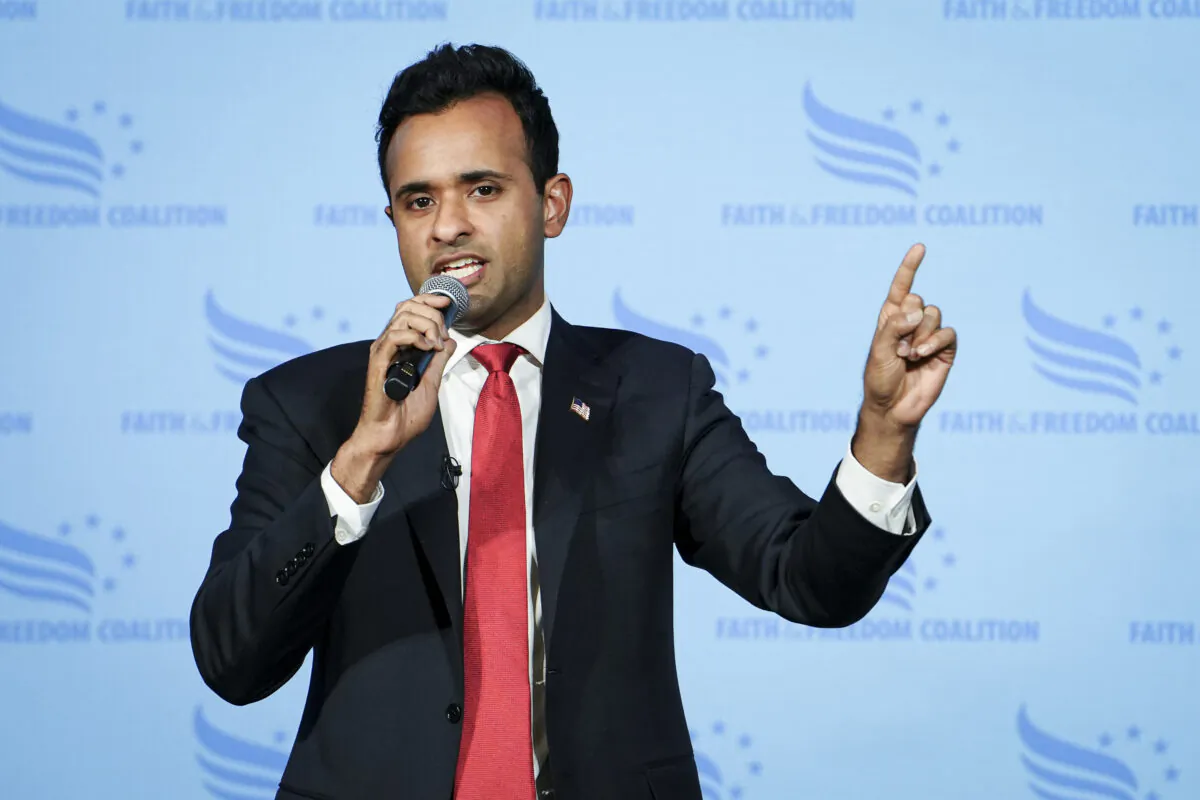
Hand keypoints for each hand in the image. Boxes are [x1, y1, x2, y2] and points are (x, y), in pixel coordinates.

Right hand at [331, 294, 456, 501]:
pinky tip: (427, 348)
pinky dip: (414, 336)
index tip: (448, 303)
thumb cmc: (406, 416)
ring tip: (436, 344)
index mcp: (401, 347)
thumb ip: (438, 361)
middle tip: (443, 334)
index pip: (411, 309)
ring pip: (402, 316)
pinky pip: (394, 336)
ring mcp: (383, 352)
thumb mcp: (431, 383)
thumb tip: (449, 341)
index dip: (429, 300)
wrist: (390, 436)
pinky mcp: (378, 362)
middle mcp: (389, 345)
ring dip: (426, 324)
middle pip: (407, 307)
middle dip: (432, 313)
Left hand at [863, 243, 956, 429]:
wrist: (893, 407)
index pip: (902, 287)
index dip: (910, 267)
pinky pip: (948, 333)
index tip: (920, 247)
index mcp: (891, 317)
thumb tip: (919, 311)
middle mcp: (912, 322)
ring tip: (909, 356)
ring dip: (920, 335)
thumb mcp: (878, 350)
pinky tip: (922, 356)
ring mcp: (930, 335)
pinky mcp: (945, 350)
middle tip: (898, 347)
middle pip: (919, 300)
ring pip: (934, 315)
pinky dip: (935, 342)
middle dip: (908, 322)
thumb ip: (894, 327)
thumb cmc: (880, 378)